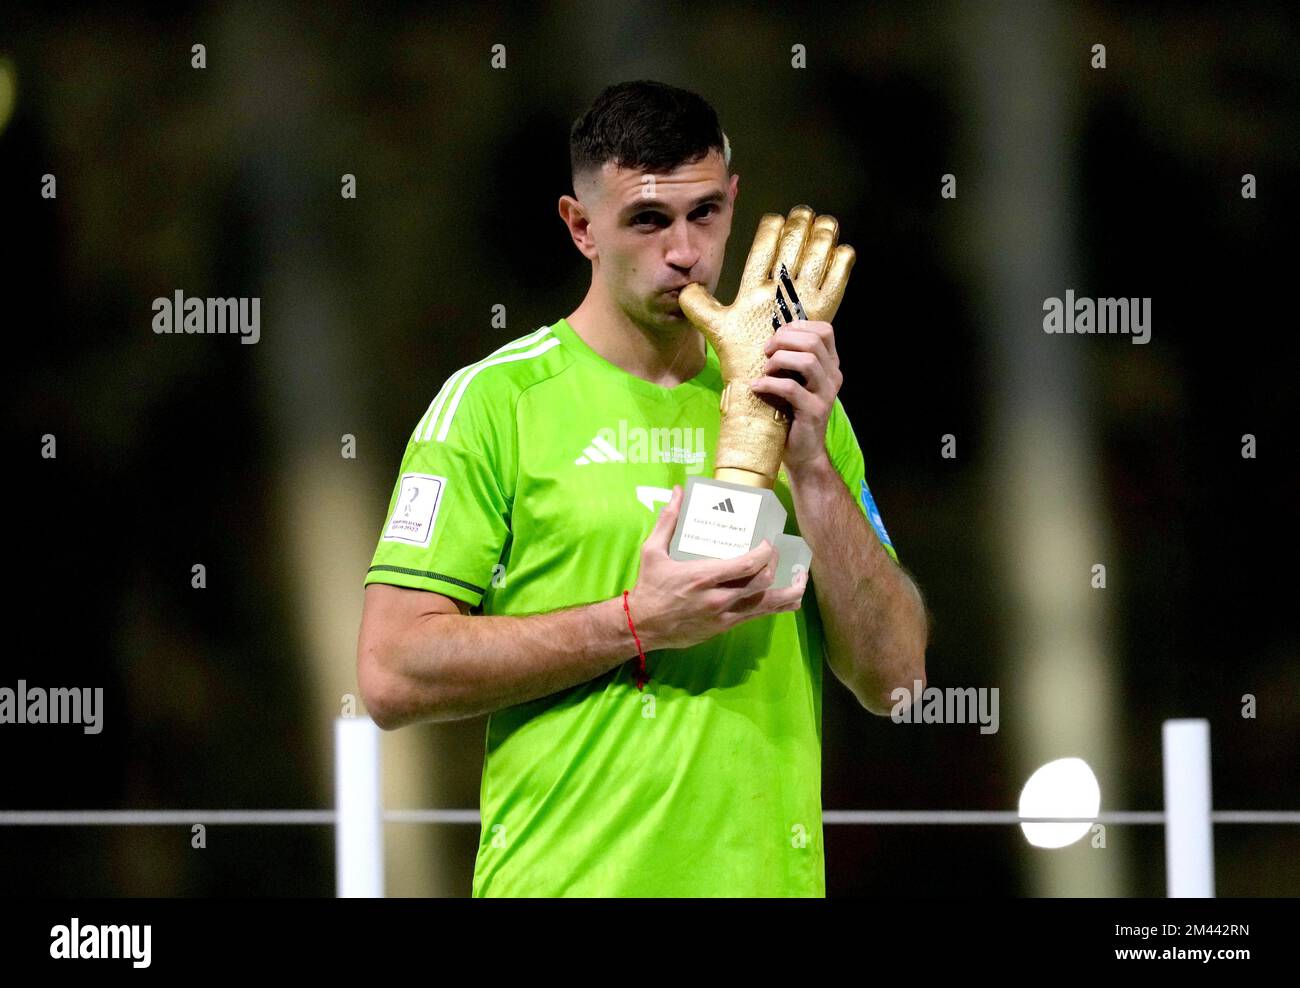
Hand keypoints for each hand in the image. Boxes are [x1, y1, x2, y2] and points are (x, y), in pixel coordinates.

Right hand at [626, 485, 805, 651]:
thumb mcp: (652, 551)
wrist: (642, 626)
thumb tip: (677, 492)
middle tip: (774, 552)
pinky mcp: (724, 627)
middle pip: (761, 582)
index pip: (746, 565)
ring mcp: (724, 616)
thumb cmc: (649, 586)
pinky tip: (785, 600)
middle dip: (774, 565)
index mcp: (703, 576)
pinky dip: (774, 607)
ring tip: (801, 580)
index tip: (767, 542)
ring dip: (787, 592)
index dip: (764, 553)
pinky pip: (756, 616)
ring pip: (766, 605)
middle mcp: (718, 598)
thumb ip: (668, 520)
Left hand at [750, 319, 841, 472]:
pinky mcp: (814, 411)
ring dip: (779, 361)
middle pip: (814, 341)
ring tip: (765, 371)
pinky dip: (769, 384)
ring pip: (807, 361)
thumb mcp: (795, 380)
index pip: (825, 330)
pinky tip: (757, 387)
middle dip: (784, 341)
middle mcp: (832, 376)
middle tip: (766, 353)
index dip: (798, 327)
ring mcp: (826, 394)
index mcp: (830, 365)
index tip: (778, 337)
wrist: (803, 451)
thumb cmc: (792, 412)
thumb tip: (769, 339)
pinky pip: (791, 388)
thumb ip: (790, 360)